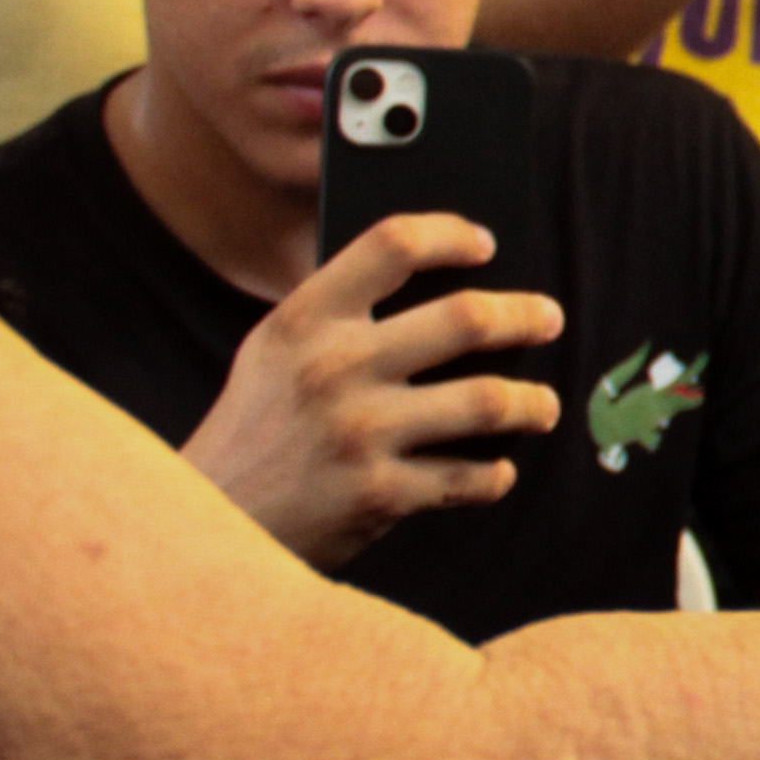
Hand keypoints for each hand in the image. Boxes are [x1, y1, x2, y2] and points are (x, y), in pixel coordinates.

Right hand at [183, 212, 565, 568]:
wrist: (212, 524)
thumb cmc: (256, 428)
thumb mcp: (274, 351)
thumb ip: (338, 315)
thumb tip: (441, 283)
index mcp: (305, 320)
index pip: (393, 245)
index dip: (451, 235)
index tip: (485, 245)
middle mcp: (335, 368)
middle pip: (467, 318)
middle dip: (525, 316)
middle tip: (548, 319)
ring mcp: (361, 432)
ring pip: (489, 400)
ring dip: (533, 402)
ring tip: (543, 405)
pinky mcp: (380, 495)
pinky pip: (471, 477)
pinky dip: (495, 475)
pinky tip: (496, 470)